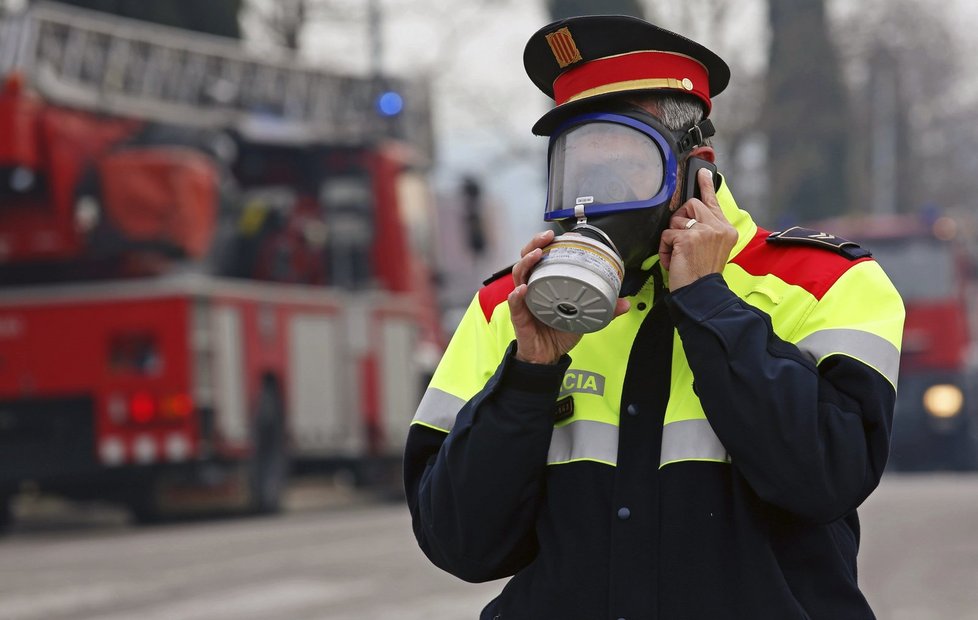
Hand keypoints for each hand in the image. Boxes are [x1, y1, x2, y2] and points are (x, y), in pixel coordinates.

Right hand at [508, 230, 629, 363]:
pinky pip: (514, 303)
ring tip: (537, 255)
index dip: (549, 244)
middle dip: (535, 244)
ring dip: (526, 262)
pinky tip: (522, 289)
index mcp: (546, 283)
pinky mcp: (519, 316)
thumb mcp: (584, 317)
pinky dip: (517, 295)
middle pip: (527, 259)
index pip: (543, 257)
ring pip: (519, 275)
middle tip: (547, 237)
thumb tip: (625, 303)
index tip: (562, 235)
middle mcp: (532, 287)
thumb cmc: (558, 332)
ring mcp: (524, 300)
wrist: (547, 357)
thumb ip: (604, 309)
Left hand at [658, 168, 737, 290]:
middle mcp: (718, 227)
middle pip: (691, 204)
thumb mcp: (712, 248)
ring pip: (677, 219)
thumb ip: (706, 229)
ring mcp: (704, 231)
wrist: (702, 293)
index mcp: (726, 229)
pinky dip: (665, 248)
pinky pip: (667, 234)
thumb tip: (688, 214)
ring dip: (672, 237)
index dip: (706, 185)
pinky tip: (673, 260)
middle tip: (682, 240)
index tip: (702, 171)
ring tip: (679, 254)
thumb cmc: (702, 274)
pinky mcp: (688, 238)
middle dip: (680, 220)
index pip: (713, 201)